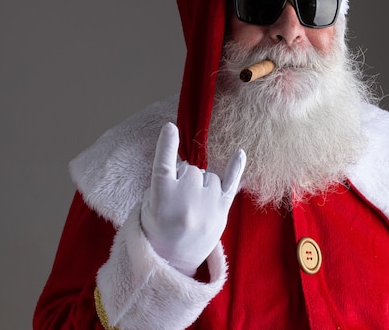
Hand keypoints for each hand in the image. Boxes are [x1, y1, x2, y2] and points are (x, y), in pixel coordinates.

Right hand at [140, 122, 245, 275]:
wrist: (174, 260)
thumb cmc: (158, 228)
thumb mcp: (148, 204)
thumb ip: (164, 180)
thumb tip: (185, 160)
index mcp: (162, 197)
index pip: (164, 164)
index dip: (167, 144)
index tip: (170, 128)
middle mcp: (186, 199)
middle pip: (191, 169)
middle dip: (185, 178)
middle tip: (179, 201)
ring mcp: (207, 205)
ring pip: (209, 176)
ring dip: (202, 185)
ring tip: (193, 207)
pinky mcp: (222, 211)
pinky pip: (232, 184)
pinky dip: (236, 168)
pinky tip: (239, 153)